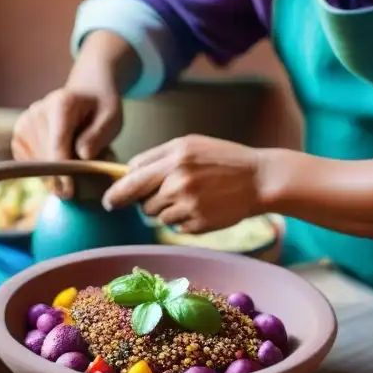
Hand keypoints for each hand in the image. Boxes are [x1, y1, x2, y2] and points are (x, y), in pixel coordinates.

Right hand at [11, 85, 122, 198]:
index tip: (70, 192)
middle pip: (45, 157)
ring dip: (53, 176)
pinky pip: (29, 165)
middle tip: (78, 189)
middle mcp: (37, 112)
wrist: (85, 94)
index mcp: (61, 104)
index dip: (63, 171)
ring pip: (35, 165)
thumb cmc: (100, 109)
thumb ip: (98, 135)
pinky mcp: (19, 137)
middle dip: (61, 177)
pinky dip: (45, 173)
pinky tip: (59, 165)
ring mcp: (24, 124)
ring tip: (72, 170)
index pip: (58, 144)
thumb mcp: (111, 118)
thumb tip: (83, 156)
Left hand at [102, 135, 264, 233]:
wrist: (260, 179)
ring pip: (156, 215)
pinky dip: (182, 221)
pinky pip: (175, 227)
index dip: (120, 188)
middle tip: (144, 199)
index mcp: (175, 156)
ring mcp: (188, 204)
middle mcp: (178, 180)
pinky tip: (201, 208)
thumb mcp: (192, 145)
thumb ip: (160, 157)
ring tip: (189, 198)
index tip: (112, 199)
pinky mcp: (198, 223)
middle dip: (138, 201)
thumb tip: (128, 172)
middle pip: (139, 199)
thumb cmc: (224, 159)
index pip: (131, 175)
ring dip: (164, 210)